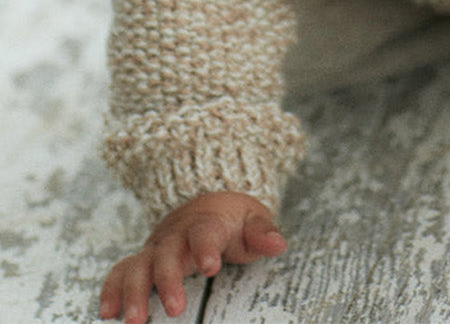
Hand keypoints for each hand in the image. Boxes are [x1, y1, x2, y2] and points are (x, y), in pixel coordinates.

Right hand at [99, 191, 286, 322]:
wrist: (205, 200)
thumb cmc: (231, 218)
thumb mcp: (252, 219)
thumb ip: (262, 232)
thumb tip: (278, 244)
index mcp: (206, 222)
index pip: (204, 231)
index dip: (205, 247)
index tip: (211, 265)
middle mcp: (176, 235)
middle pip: (167, 254)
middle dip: (168, 280)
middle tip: (176, 308)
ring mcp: (156, 248)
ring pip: (139, 266)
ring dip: (134, 292)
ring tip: (135, 321)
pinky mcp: (143, 259)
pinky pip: (121, 271)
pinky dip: (112, 289)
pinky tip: (108, 312)